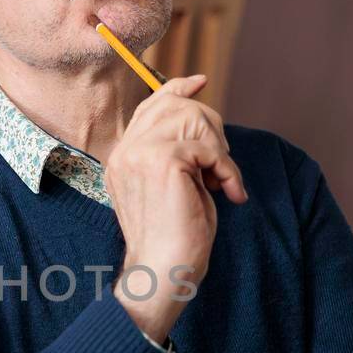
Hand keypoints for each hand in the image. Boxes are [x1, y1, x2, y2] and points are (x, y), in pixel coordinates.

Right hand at [104, 75, 246, 342]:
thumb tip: (203, 120)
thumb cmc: (176, 238)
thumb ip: (179, 154)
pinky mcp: (162, 160)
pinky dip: (227, 168)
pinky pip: (207, 146)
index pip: (150, 106)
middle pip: (176, 106)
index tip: (201, 81)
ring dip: (218, 148)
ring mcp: (139, 153)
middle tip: (221, 167)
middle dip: (211, 127)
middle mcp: (125, 151)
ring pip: (192, 118)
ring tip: (222, 181)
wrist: (165, 271)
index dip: (178, 89)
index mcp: (123, 157)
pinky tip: (229, 193)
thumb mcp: (177, 185)